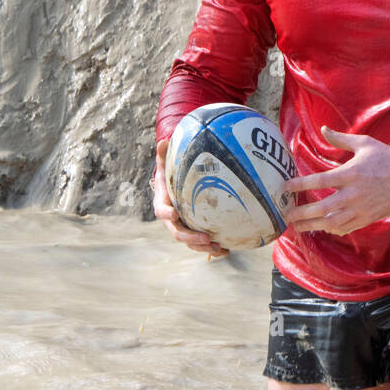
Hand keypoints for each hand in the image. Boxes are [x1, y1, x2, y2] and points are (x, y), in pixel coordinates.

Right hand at [150, 137, 229, 258]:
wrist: (172, 191)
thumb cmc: (171, 176)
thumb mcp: (166, 165)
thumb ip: (164, 155)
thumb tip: (163, 139)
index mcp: (164, 204)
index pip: (162, 211)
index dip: (167, 214)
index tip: (174, 214)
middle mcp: (172, 220)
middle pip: (178, 233)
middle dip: (191, 238)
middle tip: (205, 238)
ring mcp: (183, 229)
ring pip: (190, 243)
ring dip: (203, 248)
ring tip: (218, 248)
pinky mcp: (193, 233)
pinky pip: (202, 244)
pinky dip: (212, 249)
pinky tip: (226, 250)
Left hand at [282, 126, 389, 236]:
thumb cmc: (388, 158)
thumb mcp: (365, 144)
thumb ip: (341, 138)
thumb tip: (323, 129)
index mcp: (350, 174)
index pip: (318, 181)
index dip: (299, 184)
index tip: (285, 187)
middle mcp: (353, 194)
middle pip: (321, 208)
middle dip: (302, 213)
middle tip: (287, 215)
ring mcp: (360, 209)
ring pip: (331, 222)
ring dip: (312, 225)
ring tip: (298, 226)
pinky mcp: (367, 218)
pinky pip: (345, 228)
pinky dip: (331, 230)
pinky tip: (322, 228)